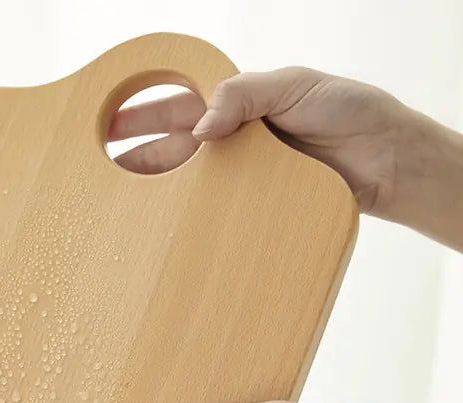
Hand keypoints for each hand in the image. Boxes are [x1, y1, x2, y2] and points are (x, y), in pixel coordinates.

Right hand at [108, 68, 462, 249]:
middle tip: (96, 174)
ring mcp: (242, 178)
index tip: (105, 124)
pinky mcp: (256, 208)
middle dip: (134, 160)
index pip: (176, 106)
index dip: (139, 113)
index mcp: (236, 107)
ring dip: (155, 196)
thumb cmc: (350, 111)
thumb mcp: (296, 85)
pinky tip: (169, 232)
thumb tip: (201, 126)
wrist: (390, 161)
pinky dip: (192, 222)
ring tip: (122, 208)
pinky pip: (218, 214)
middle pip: (171, 151)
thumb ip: (246, 94)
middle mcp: (232, 144)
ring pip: (188, 187)